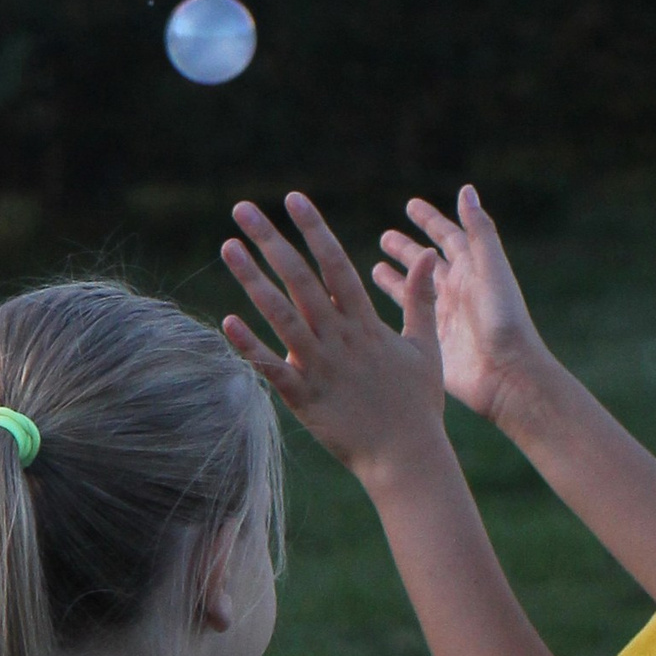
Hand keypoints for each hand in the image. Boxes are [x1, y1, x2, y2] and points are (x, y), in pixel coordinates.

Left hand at [221, 195, 448, 490]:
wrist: (407, 457)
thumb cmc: (418, 403)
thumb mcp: (426, 345)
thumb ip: (421, 298)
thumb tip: (428, 256)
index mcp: (366, 323)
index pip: (335, 264)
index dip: (314, 229)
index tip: (293, 198)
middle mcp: (339, 338)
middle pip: (300, 279)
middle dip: (271, 240)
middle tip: (243, 208)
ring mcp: (319, 366)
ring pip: (280, 314)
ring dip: (252, 279)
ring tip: (228, 247)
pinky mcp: (304, 397)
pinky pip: (272, 367)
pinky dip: (249, 345)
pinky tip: (227, 320)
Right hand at [372, 186, 550, 429]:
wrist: (507, 374)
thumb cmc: (503, 320)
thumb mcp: (491, 270)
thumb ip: (479, 231)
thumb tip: (466, 190)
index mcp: (473, 271)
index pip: (449, 237)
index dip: (430, 220)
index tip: (410, 206)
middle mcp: (457, 291)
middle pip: (427, 262)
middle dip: (407, 248)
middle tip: (384, 236)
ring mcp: (443, 316)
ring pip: (413, 290)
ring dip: (395, 277)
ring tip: (373, 267)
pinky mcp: (433, 341)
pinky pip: (408, 318)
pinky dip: (392, 309)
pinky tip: (372, 306)